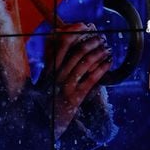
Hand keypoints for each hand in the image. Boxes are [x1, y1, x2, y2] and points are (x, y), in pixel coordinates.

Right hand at [45, 22, 112, 137]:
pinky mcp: (76, 97)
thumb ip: (51, 60)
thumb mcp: (44, 78)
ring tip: (107, 48)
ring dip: (100, 53)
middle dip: (92, 41)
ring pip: (86, 63)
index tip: (85, 25)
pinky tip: (108, 62)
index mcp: (48, 67)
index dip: (74, 31)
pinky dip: (102, 68)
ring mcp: (66, 86)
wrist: (42, 124)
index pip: (60, 43)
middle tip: (101, 38)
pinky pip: (92, 79)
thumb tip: (57, 37)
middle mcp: (56, 75)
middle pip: (77, 51)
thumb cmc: (45, 98)